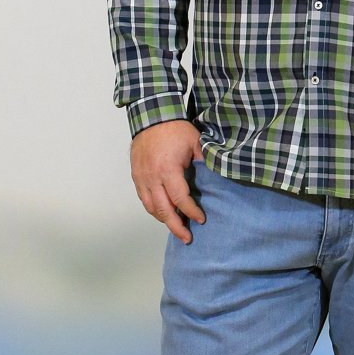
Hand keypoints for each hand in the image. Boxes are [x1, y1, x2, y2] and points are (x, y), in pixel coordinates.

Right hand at [130, 120, 205, 243]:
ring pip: (151, 207)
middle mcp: (152, 177)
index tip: (201, 220)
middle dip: (176, 226)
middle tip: (187, 238)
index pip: (180, 198)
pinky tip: (164, 214)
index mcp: (168, 169)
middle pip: (163, 210)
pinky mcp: (137, 177)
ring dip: (164, 220)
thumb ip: (204, 161)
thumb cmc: (174, 129)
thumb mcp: (195, 142)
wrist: (151, 117)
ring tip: (177, 228)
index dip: (191, 212)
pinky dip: (154, 209)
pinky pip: (144, 199)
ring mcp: (142, 178)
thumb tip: (217, 177)